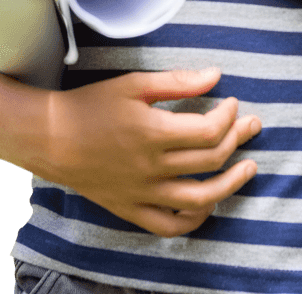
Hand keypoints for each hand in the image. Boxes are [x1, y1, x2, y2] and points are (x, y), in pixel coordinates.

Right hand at [38, 67, 261, 236]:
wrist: (51, 139)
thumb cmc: (92, 105)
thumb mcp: (133, 84)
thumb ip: (177, 81)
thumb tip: (216, 75)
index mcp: (154, 132)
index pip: (209, 131)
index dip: (228, 116)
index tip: (231, 103)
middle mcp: (152, 167)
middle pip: (210, 160)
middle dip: (238, 139)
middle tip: (250, 124)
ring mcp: (143, 193)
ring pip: (200, 198)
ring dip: (231, 184)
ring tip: (248, 168)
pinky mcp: (132, 209)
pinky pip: (170, 226)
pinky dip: (196, 219)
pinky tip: (210, 204)